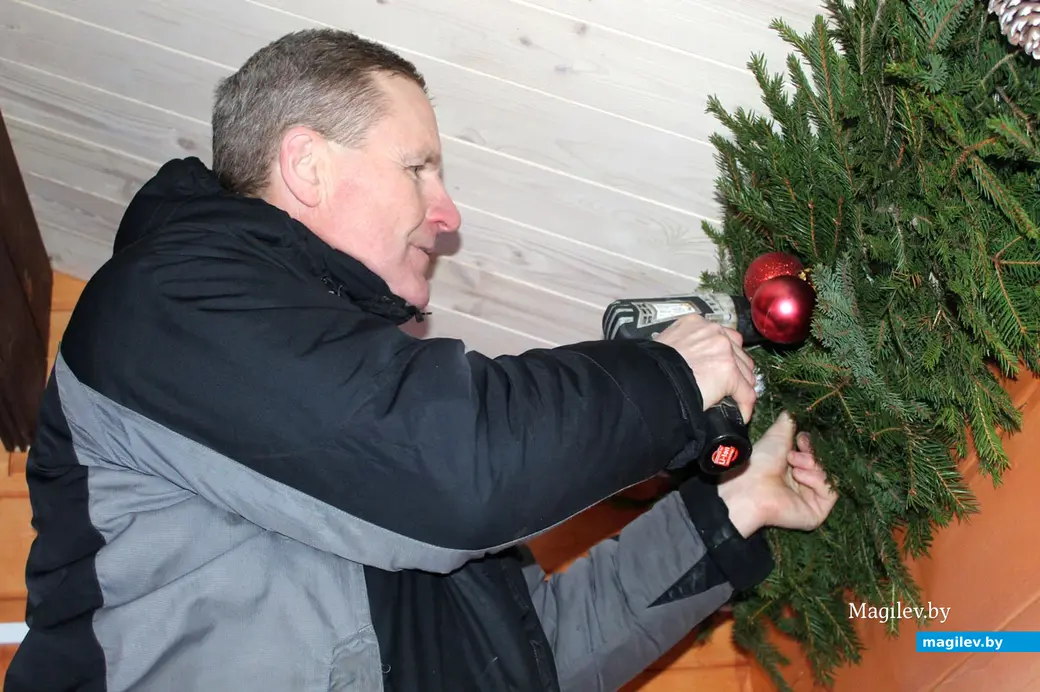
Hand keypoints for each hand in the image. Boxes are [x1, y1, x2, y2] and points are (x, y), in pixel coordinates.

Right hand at [654, 314, 757, 420]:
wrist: (650, 380)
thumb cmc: (650, 367)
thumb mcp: (665, 345)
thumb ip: (682, 348)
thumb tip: (686, 364)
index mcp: (696, 323)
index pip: (721, 337)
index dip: (724, 356)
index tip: (720, 368)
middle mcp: (714, 332)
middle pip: (738, 352)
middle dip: (736, 369)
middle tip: (730, 386)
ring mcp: (724, 351)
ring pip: (746, 372)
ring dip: (741, 387)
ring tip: (734, 402)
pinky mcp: (730, 373)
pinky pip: (746, 393)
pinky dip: (744, 406)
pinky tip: (739, 416)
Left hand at [717, 411, 837, 537]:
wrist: (750, 485)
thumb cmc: (759, 461)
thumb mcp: (777, 436)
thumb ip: (790, 422)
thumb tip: (794, 408)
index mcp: (794, 468)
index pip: (817, 454)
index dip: (813, 444)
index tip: (801, 438)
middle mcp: (803, 484)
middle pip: (826, 465)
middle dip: (813, 454)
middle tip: (798, 449)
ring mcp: (810, 499)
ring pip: (830, 477)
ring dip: (813, 465)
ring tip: (793, 463)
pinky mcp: (816, 513)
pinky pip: (830, 492)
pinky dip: (817, 480)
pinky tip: (800, 476)